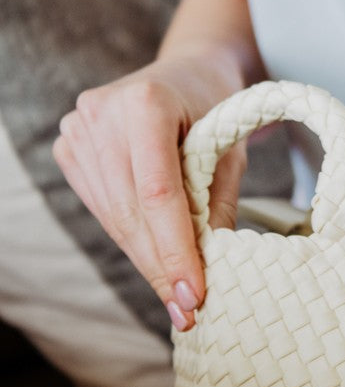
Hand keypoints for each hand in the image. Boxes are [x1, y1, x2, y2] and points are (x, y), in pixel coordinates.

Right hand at [54, 58, 246, 330]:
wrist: (187, 74)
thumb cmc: (215, 109)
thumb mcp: (231, 153)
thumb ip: (218, 206)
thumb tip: (210, 269)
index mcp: (145, 103)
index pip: (158, 193)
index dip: (174, 249)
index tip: (193, 294)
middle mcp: (102, 113)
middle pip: (132, 211)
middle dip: (162, 267)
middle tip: (188, 313)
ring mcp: (79, 129)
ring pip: (115, 217)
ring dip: (146, 262)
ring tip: (176, 299)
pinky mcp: (71, 148)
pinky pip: (103, 209)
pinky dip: (132, 239)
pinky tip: (156, 263)